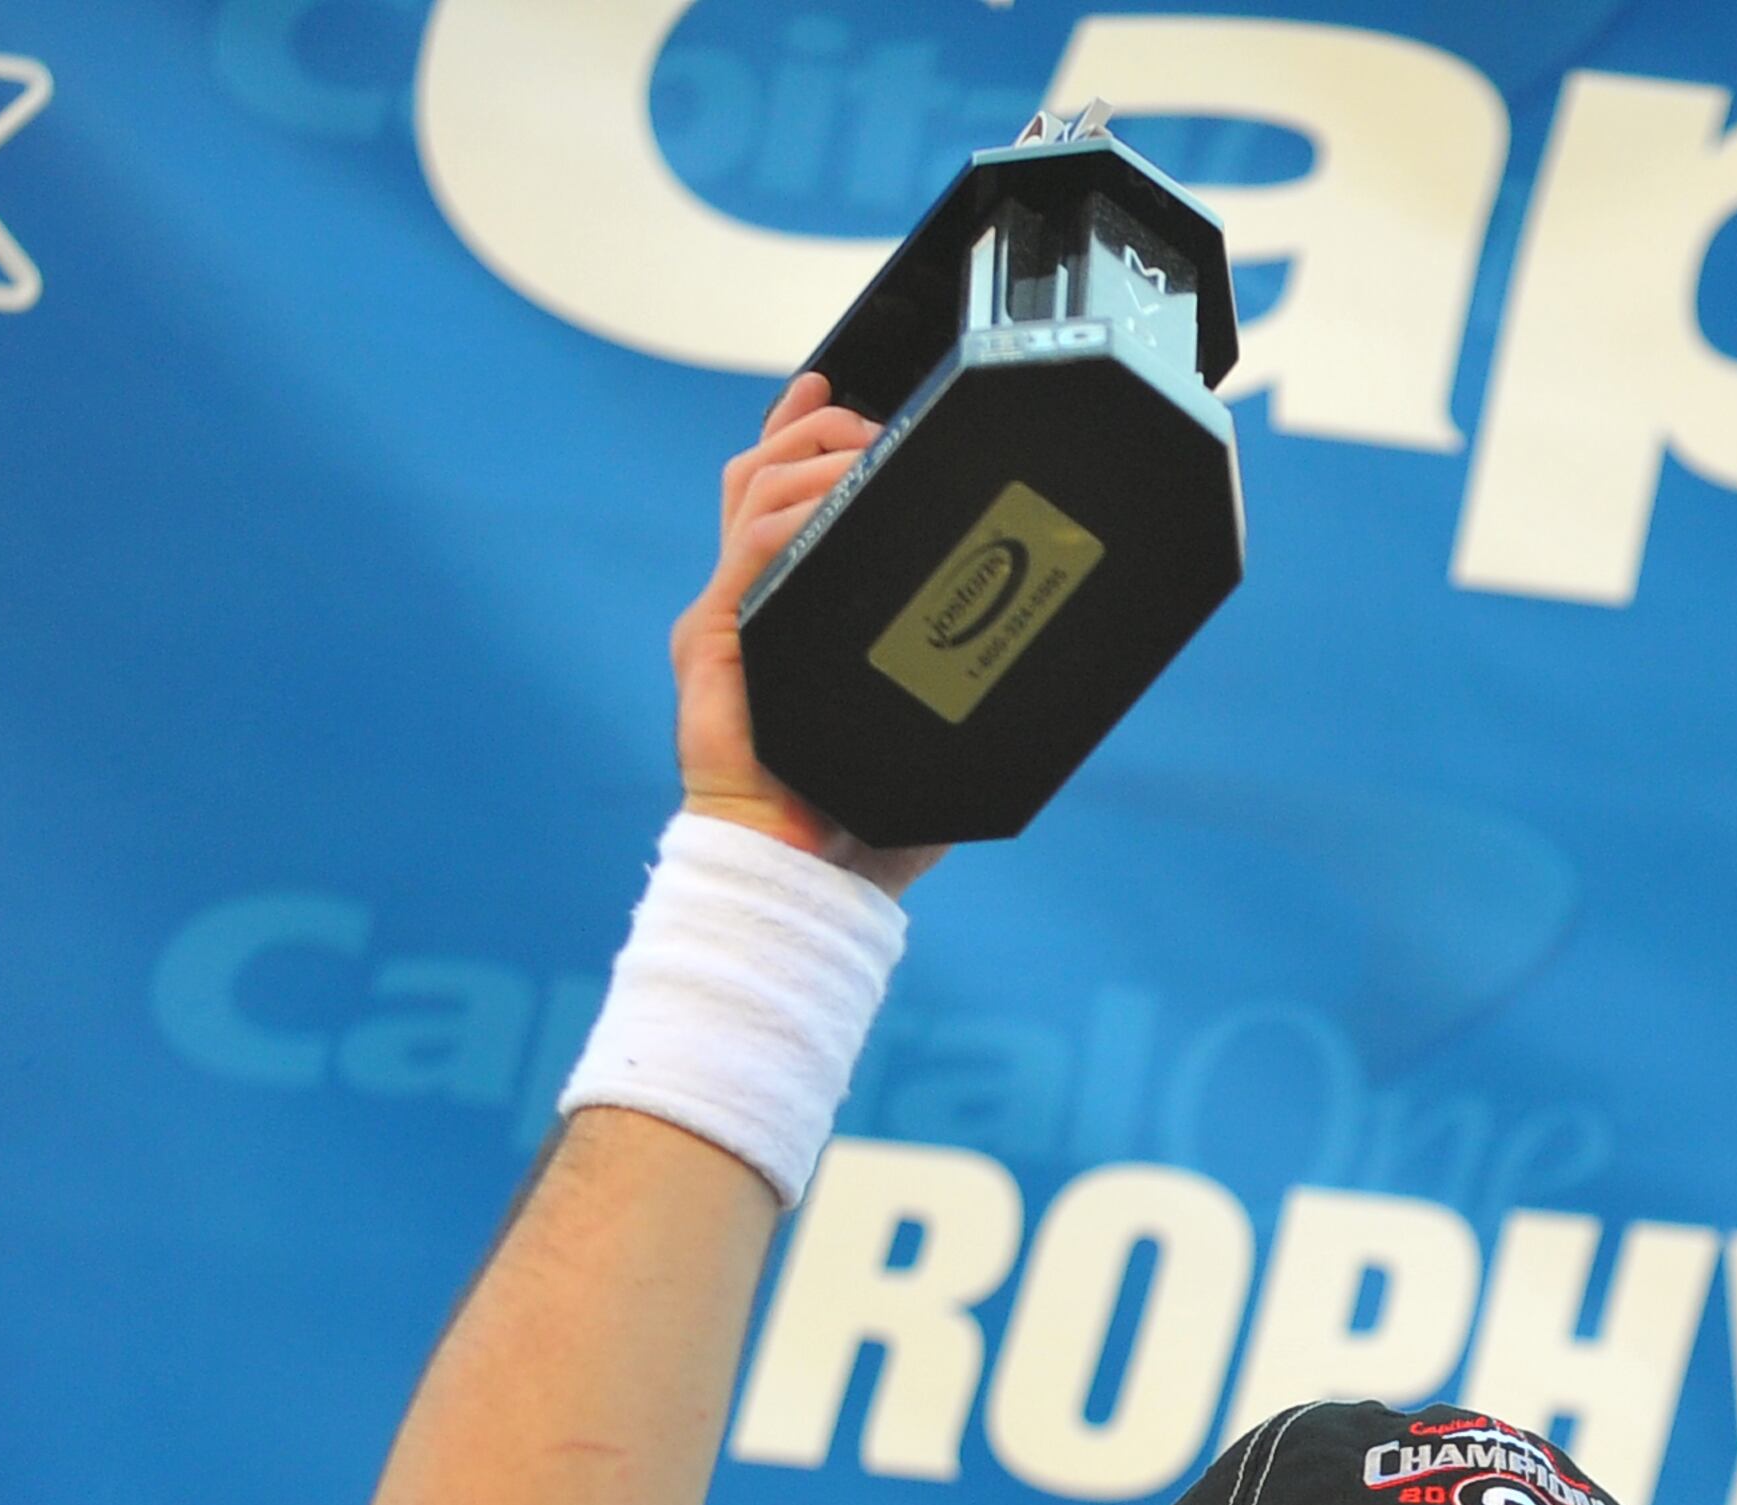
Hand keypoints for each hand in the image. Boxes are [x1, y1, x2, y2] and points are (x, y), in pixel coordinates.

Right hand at [670, 369, 949, 897]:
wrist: (803, 877)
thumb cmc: (862, 824)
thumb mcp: (920, 732)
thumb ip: (947, 682)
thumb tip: (1024, 647)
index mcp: (786, 618)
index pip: (781, 500)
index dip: (803, 436)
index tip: (837, 395)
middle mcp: (747, 605)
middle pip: (765, 474)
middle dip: (821, 431)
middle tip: (873, 425)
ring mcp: (726, 617)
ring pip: (756, 490)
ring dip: (813, 455)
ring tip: (863, 453)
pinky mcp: (712, 639)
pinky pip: (750, 545)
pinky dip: (792, 511)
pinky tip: (835, 499)